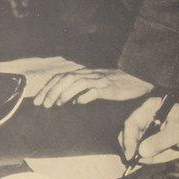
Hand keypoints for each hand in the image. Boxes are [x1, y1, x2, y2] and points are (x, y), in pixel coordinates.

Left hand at [32, 68, 153, 107]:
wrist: (140, 78)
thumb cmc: (120, 83)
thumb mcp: (100, 84)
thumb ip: (87, 90)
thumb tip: (74, 101)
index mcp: (86, 73)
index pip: (62, 77)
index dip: (48, 87)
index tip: (38, 100)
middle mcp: (90, 74)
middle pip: (65, 79)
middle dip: (51, 91)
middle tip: (42, 104)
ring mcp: (100, 80)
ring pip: (76, 83)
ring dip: (63, 93)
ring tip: (55, 104)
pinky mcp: (109, 88)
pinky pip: (94, 90)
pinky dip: (84, 96)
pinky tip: (77, 103)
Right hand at [119, 99, 178, 161]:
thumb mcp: (178, 132)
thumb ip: (160, 140)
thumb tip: (142, 151)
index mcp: (151, 108)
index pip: (131, 122)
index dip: (128, 138)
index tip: (131, 154)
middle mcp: (146, 117)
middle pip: (128, 133)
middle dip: (129, 148)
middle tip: (133, 161)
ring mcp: (148, 130)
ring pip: (133, 144)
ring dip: (136, 155)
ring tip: (146, 161)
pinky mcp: (152, 141)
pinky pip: (141, 151)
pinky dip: (143, 158)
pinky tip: (150, 161)